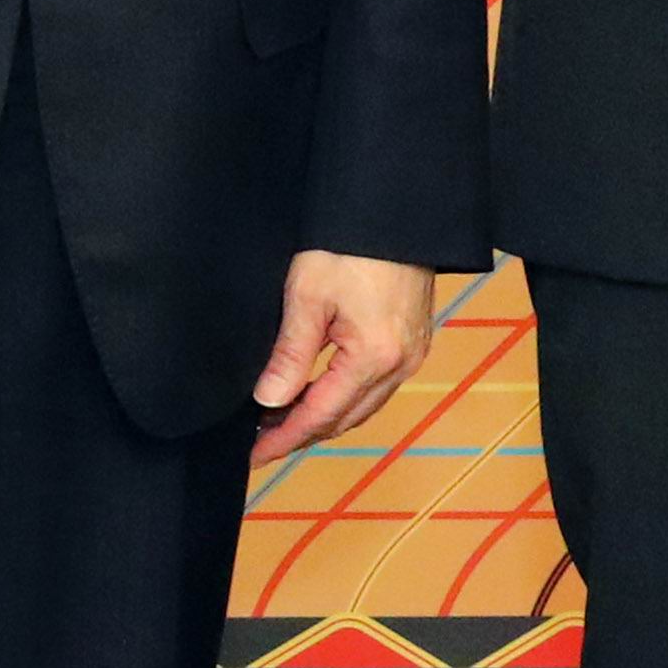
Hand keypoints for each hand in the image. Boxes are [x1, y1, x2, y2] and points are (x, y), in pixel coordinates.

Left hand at [253, 250, 435, 458]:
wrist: (396, 213)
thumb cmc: (349, 246)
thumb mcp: (308, 297)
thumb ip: (290, 354)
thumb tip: (267, 400)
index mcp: (374, 357)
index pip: (320, 415)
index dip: (284, 438)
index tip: (253, 455)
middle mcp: (400, 365)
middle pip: (345, 418)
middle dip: (301, 433)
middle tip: (260, 442)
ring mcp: (412, 355)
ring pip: (362, 406)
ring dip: (323, 418)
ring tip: (280, 421)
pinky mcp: (413, 342)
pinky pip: (376, 387)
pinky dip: (344, 398)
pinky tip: (317, 394)